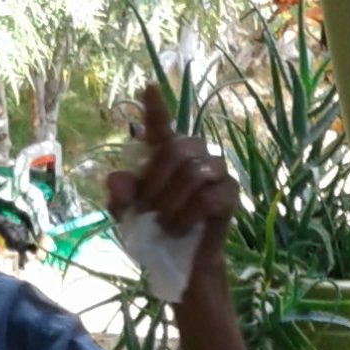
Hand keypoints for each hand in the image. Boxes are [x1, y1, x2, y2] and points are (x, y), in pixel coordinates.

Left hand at [104, 83, 238, 284]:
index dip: (156, 107)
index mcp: (167, 153)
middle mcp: (195, 154)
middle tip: (147, 209)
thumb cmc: (154, 230)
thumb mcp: (126, 214)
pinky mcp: (230, 194)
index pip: (161, 124)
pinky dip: (186, 217)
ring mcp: (217, 172)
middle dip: (156, 182)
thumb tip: (119, 181)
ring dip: (170, 203)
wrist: (179, 263)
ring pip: (193, 173)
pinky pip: (207, 198)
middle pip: (177, 149)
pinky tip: (179, 229)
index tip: (148, 86)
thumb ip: (118, 195)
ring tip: (163, 223)